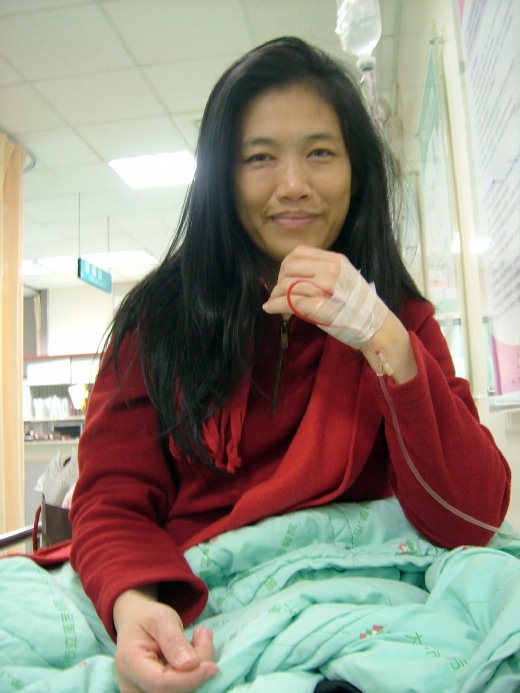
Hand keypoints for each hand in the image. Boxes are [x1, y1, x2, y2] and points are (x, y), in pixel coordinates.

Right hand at [113, 588, 218, 692]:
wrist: (135, 624)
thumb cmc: (147, 618)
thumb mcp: (161, 618)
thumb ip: (173, 640)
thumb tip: (191, 664)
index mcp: (129, 664)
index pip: (161, 684)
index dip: (190, 678)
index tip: (212, 666)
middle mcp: (132, 687)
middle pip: (173, 691)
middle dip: (197, 669)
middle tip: (203, 635)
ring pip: (180, 692)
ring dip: (198, 670)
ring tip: (199, 638)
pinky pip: (181, 690)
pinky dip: (193, 674)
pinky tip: (193, 652)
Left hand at [263, 245, 387, 345]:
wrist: (376, 326)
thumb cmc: (360, 307)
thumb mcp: (345, 279)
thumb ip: (324, 273)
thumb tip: (295, 275)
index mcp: (335, 260)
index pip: (299, 252)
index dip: (285, 264)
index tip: (284, 277)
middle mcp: (330, 270)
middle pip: (289, 267)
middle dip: (278, 281)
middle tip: (278, 294)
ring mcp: (324, 288)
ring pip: (286, 284)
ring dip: (275, 295)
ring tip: (275, 304)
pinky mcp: (319, 307)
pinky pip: (288, 302)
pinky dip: (275, 305)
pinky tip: (270, 309)